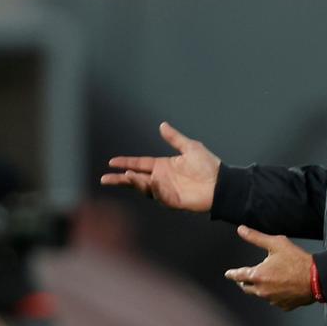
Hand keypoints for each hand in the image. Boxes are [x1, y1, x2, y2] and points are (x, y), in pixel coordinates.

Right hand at [100, 122, 220, 211]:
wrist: (221, 183)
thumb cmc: (208, 166)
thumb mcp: (190, 147)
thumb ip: (174, 138)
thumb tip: (162, 125)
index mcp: (163, 166)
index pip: (139, 164)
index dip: (125, 162)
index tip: (111, 162)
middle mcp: (161, 178)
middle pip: (135, 179)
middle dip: (120, 179)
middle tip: (104, 179)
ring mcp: (166, 190)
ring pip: (144, 187)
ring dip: (134, 182)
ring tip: (125, 175)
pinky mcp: (173, 200)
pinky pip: (159, 195)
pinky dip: (153, 188)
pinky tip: (150, 180)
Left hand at [224, 225, 314, 310]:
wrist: (317, 279)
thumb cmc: (297, 261)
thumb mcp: (275, 244)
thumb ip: (255, 237)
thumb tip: (241, 230)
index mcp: (258, 275)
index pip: (238, 276)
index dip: (232, 274)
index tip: (228, 274)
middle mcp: (262, 290)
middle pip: (246, 288)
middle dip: (243, 282)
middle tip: (244, 278)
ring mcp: (272, 300)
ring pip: (260, 294)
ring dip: (259, 288)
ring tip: (266, 279)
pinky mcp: (283, 306)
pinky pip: (274, 300)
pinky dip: (273, 294)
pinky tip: (280, 287)